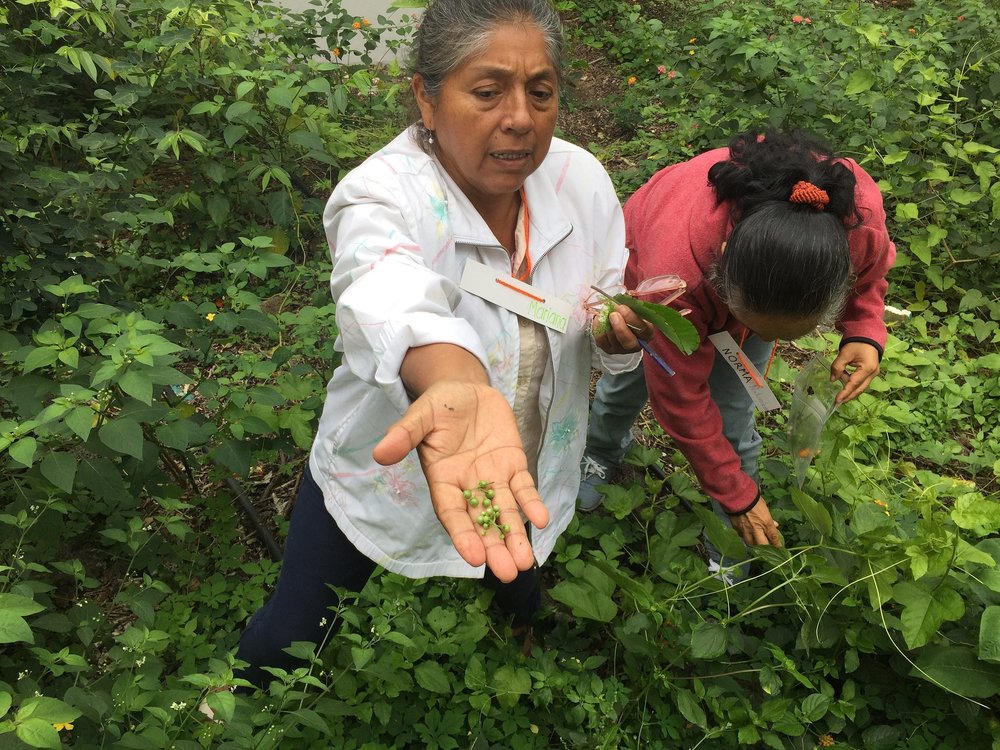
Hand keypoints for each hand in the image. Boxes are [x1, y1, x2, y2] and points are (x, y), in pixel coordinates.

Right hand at [372, 381, 548, 582]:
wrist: (465, 389)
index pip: (452, 512)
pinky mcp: (513, 464)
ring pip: (504, 512)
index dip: (462, 535)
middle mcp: (468, 485)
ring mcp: (492, 477)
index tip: (474, 558)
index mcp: (442, 479)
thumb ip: (404, 434)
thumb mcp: (419, 415)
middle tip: (507, 573)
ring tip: (524, 563)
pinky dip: (532, 503)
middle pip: (481, 522)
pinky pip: (523, 488)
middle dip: (494, 547)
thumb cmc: (438, 406)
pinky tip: (542, 520)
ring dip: (515, 536)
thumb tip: (380, 452)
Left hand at [594, 304, 652, 353]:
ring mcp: (621, 349)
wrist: (617, 321)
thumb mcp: (635, 308)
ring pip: (613, 340)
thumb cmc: (629, 314)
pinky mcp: (608, 349)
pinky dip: (598, 328)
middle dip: (620, 328)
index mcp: (646, 333)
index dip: (632, 318)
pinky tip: (599, 318)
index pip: (643, 330)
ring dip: (607, 324)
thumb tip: (626, 296)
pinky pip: (601, 340)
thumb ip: (633, 303)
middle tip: (613, 314)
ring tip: (605, 312)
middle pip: (628, 342)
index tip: (622, 307)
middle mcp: (635, 345)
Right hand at [728, 498, 781, 546]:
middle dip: (765, 547)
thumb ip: (770, 518)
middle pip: (762, 545)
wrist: (738, 496)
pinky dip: (744, 535)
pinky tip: (744, 532)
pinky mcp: (736, 528)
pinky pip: (741, 535)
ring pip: (750, 543)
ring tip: (755, 542)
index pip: (773, 537)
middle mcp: (756, 529)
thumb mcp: (765, 508)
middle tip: (766, 547)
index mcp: (766, 523)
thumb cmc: (753, 499)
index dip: (777, 544)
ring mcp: (745, 530)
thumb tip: (775, 525)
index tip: (779, 548)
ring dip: (754, 543)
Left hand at [831, 342, 880, 403]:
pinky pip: (861, 381)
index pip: (854, 384)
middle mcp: (873, 373)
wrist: (868, 336)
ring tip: (839, 392)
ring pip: (861, 386)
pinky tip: (844, 383)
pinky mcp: (871, 372)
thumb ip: (837, 367)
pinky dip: (853, 383)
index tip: (837, 400)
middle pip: (860, 389)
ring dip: (850, 389)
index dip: (845, 393)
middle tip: (838, 402)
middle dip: (849, 396)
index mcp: (867, 368)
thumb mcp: (844, 354)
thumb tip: (832, 380)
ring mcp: (873, 373)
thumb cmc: (857, 343)